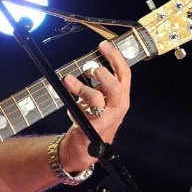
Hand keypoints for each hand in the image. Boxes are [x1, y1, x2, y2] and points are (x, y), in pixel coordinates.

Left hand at [60, 39, 131, 171]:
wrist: (87, 147)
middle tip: (89, 67)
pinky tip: (67, 88)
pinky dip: (74, 98)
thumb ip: (99, 83)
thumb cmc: (93, 118)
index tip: (103, 44)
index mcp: (122, 97)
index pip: (124, 74)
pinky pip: (83, 109)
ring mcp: (107, 118)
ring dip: (81, 87)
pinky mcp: (93, 126)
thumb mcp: (100, 98)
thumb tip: (91, 64)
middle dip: (101, 72)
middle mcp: (118, 106)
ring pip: (97, 98)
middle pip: (116, 85)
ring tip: (68, 79)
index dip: (115, 57)